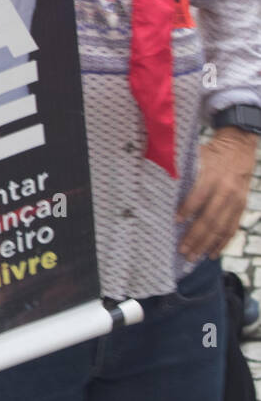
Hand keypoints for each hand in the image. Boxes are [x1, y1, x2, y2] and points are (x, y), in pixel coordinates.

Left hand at [177, 128, 258, 260]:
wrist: (239, 144)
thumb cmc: (210, 152)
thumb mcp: (196, 155)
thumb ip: (181, 170)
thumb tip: (158, 185)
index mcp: (213, 175)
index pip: (199, 195)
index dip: (187, 209)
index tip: (175, 222)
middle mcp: (226, 189)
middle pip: (210, 217)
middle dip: (196, 236)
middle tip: (182, 250)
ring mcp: (236, 199)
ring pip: (222, 226)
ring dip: (207, 244)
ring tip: (193, 256)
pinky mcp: (242, 205)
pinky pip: (233, 227)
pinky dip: (223, 242)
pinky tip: (213, 254)